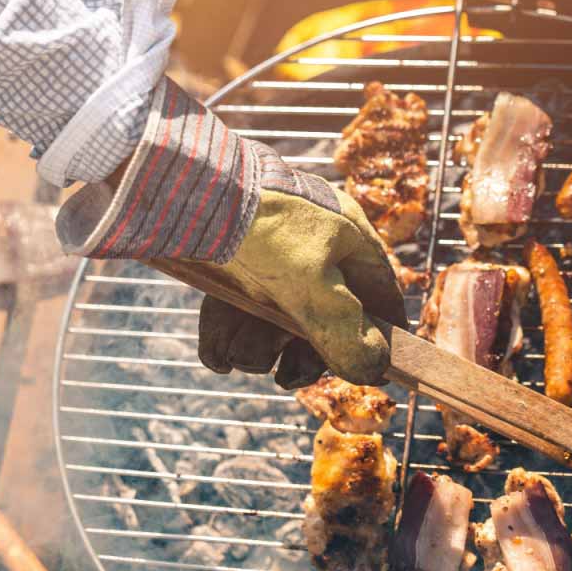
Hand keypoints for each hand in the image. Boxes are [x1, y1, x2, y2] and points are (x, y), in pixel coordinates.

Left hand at [196, 143, 406, 388]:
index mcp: (348, 240)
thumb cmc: (264, 228)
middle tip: (288, 378)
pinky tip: (216, 356)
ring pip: (276, 319)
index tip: (376, 369)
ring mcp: (271, 257)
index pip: (380, 294)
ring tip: (236, 357)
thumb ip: (344, 330)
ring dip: (256, 348)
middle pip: (324, 318)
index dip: (381, 334)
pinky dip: (226, 338)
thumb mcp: (312, 284)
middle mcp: (314, 249)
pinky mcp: (232, 263)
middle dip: (303, 354)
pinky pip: (238, 312)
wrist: (190, 192)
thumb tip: (376, 369)